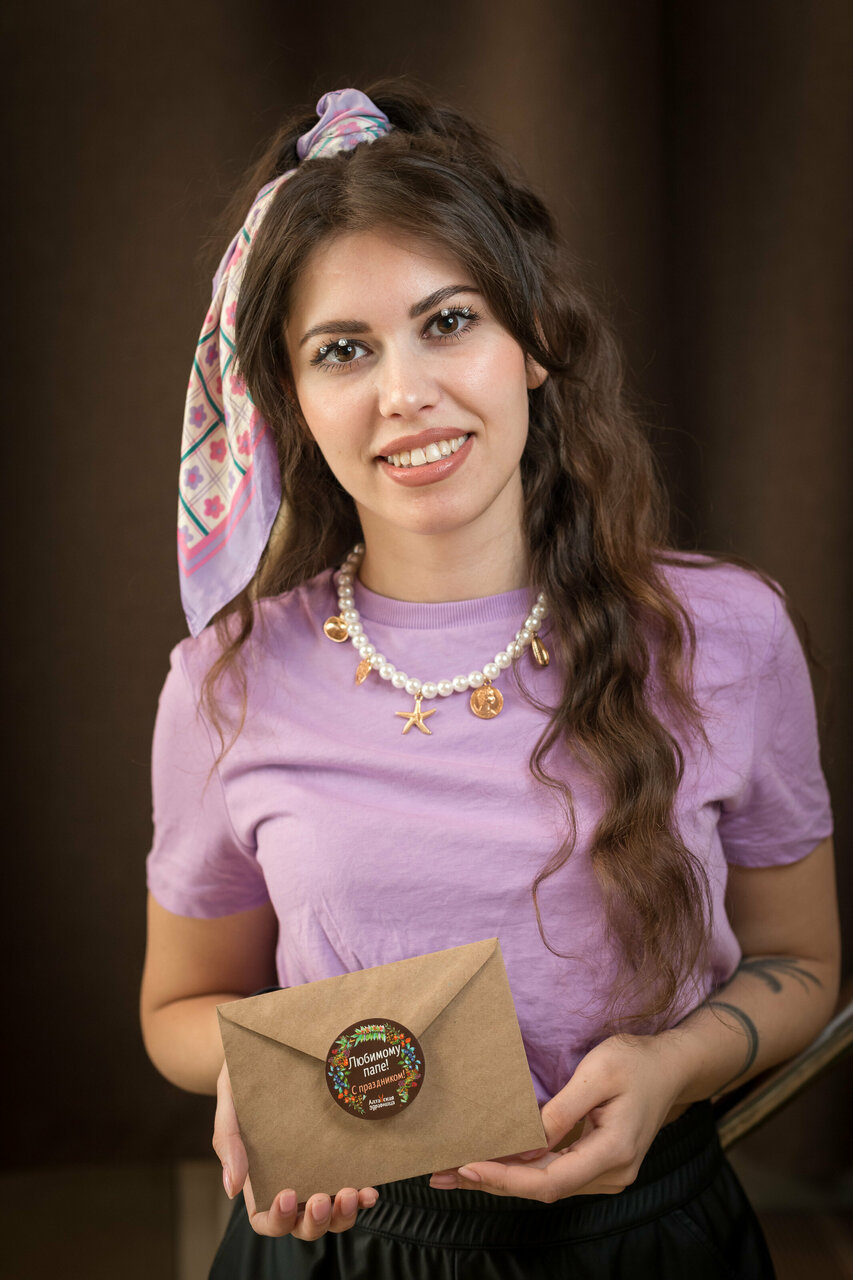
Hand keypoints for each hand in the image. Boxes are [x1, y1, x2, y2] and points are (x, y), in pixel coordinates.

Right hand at [213, 1061, 378, 1237]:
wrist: (269, 1052)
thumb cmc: (243, 1082)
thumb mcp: (229, 1104)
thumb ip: (228, 1142)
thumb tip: (232, 1189)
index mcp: (259, 1180)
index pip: (265, 1219)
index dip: (277, 1218)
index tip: (287, 1194)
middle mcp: (291, 1182)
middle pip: (302, 1225)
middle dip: (315, 1221)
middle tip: (323, 1199)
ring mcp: (318, 1173)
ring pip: (331, 1215)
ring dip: (342, 1215)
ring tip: (351, 1194)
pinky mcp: (339, 1158)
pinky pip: (353, 1189)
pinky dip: (362, 1198)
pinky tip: (370, 1190)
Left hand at [429, 1033, 683, 1201]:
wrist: (670, 1068)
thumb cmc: (635, 1062)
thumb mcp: (598, 1073)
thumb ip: (563, 1111)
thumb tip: (527, 1142)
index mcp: (614, 1152)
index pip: (551, 1180)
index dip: (507, 1178)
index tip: (468, 1167)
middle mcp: (611, 1174)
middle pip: (543, 1188)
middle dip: (492, 1182)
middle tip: (444, 1174)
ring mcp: (606, 1173)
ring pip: (546, 1184)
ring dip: (502, 1178)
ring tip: (456, 1170)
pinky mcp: (598, 1164)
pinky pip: (554, 1173)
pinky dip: (521, 1169)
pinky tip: (492, 1162)